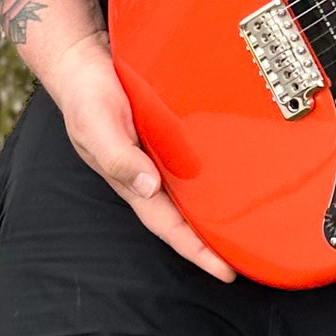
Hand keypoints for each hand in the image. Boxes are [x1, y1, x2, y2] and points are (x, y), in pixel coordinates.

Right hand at [47, 32, 237, 281]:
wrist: (85, 64)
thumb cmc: (87, 98)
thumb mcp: (98, 127)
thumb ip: (119, 158)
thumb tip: (147, 186)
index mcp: (131, 182)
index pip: (168, 226)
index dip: (195, 250)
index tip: (224, 271)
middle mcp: (149, 174)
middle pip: (185, 216)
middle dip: (212, 240)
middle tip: (250, 256)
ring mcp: (159, 155)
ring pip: (192, 192)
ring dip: (215, 208)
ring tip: (248, 225)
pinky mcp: (169, 133)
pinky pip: (195, 161)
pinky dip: (213, 173)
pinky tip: (234, 174)